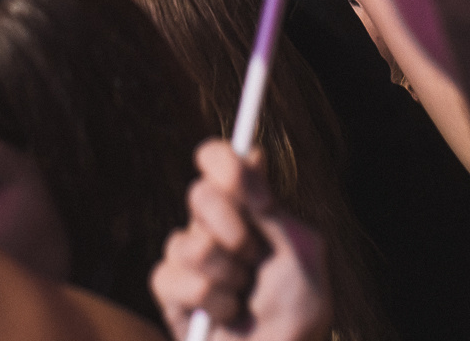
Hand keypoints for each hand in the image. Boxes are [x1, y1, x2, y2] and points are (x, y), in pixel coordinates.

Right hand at [150, 142, 331, 340]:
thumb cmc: (298, 316)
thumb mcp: (301, 255)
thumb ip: (273, 207)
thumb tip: (253, 152)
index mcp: (251, 210)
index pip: (221, 162)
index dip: (225, 164)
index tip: (251, 191)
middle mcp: (218, 228)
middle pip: (200, 194)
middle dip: (231, 228)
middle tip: (253, 256)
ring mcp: (192, 260)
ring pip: (186, 242)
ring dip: (225, 275)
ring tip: (243, 298)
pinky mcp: (172, 293)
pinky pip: (169, 277)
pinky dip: (207, 299)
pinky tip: (225, 316)